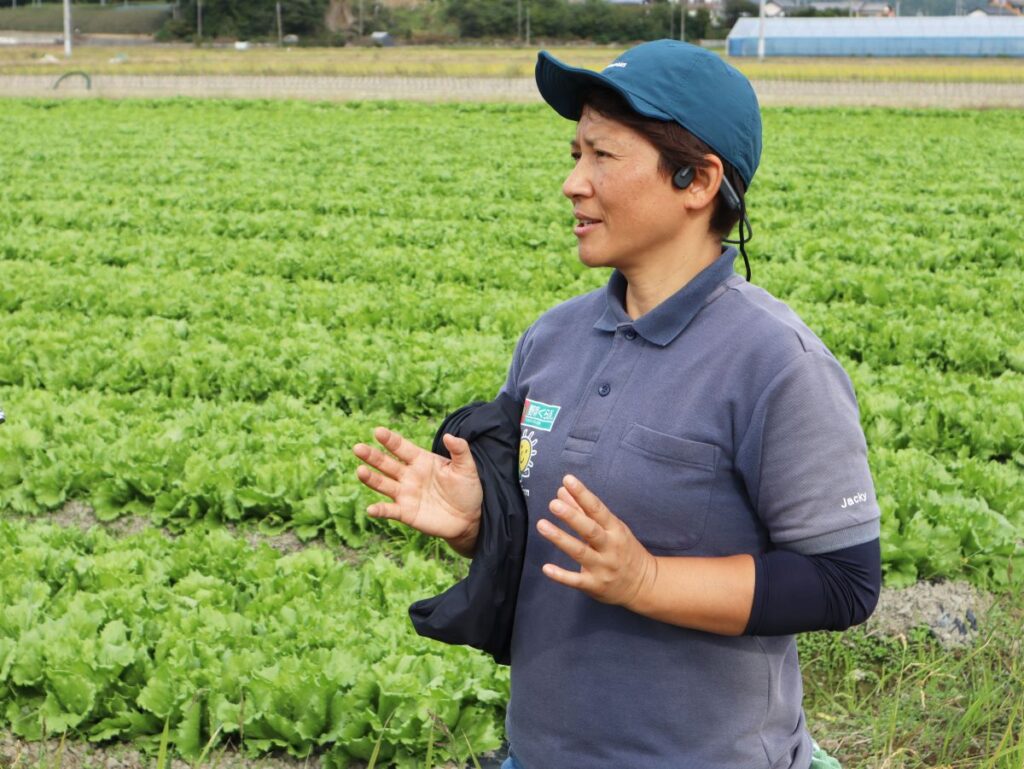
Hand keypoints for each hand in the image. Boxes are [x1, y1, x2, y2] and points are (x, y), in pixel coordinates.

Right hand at [353, 427, 482, 546]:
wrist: (470, 518)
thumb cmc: (467, 489)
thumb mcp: (467, 468)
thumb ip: (460, 450)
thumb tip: (449, 435)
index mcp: (421, 460)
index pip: (402, 447)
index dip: (390, 440)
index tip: (377, 431)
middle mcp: (409, 475)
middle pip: (386, 464)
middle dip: (372, 456)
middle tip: (358, 448)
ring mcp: (405, 494)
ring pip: (383, 484)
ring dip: (371, 479)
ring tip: (360, 471)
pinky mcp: (406, 513)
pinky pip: (390, 511)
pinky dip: (380, 510)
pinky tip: (371, 509)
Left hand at [537, 474, 657, 609]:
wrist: (644, 584)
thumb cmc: (623, 550)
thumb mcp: (610, 528)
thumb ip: (583, 510)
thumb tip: (562, 491)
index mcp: (615, 530)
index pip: (598, 509)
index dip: (583, 494)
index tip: (568, 480)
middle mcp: (610, 547)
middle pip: (590, 530)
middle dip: (572, 517)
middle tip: (554, 504)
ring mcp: (603, 567)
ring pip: (580, 552)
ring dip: (560, 539)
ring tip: (542, 525)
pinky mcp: (595, 585)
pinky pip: (576, 580)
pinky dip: (561, 575)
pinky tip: (546, 567)